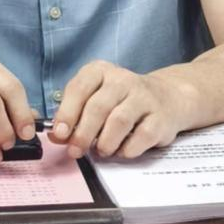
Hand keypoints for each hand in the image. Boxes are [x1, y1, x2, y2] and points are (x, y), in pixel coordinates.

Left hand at [48, 62, 191, 158]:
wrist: (168, 98)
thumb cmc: (122, 101)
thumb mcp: (96, 99)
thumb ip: (75, 115)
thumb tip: (55, 135)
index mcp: (101, 71)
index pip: (80, 87)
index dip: (67, 112)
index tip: (59, 134)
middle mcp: (123, 80)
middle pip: (98, 107)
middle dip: (83, 134)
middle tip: (76, 151)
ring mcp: (145, 97)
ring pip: (119, 121)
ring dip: (105, 142)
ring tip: (102, 150)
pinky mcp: (161, 117)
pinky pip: (141, 136)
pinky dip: (128, 149)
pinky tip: (123, 151)